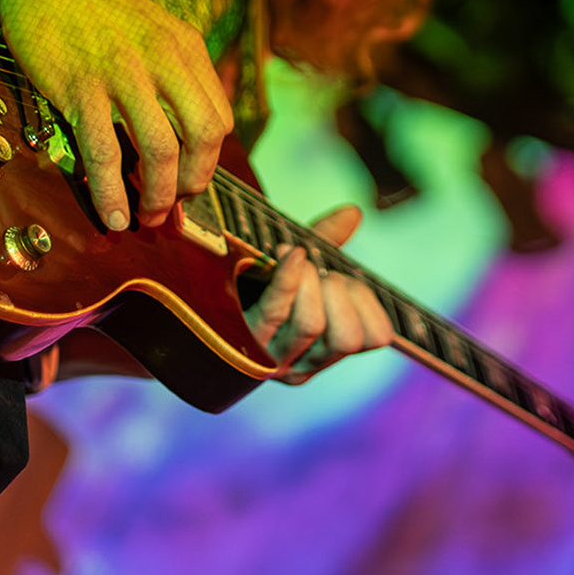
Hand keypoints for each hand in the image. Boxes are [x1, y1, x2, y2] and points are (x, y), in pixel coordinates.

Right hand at [0, 0, 230, 233]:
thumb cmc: (95, 8)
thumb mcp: (154, 31)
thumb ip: (171, 76)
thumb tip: (181, 139)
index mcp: (186, 48)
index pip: (219, 119)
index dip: (209, 160)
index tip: (189, 181)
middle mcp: (164, 59)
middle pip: (204, 137)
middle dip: (194, 184)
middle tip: (173, 206)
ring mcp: (123, 73)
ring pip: (160, 150)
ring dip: (158, 196)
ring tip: (146, 218)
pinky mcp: (79, 86)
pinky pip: (104, 152)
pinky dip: (111, 193)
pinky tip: (112, 215)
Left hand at [245, 205, 394, 383]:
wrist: (199, 294)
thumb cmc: (256, 282)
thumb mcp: (298, 262)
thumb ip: (327, 239)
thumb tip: (354, 212)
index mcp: (329, 348)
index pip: (374, 337)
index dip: (367, 301)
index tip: (345, 277)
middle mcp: (306, 363)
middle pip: (347, 337)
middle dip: (341, 293)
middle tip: (321, 272)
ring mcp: (273, 359)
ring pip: (312, 325)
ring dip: (310, 282)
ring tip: (297, 261)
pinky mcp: (243, 345)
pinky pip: (273, 312)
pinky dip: (287, 279)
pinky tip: (290, 254)